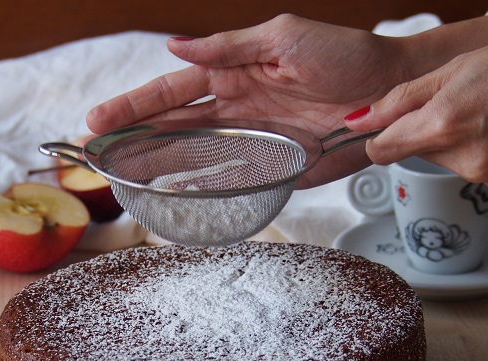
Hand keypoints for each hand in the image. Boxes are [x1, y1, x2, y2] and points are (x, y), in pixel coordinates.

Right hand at [87, 14, 410, 186]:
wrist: (391, 94)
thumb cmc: (344, 56)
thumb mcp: (284, 38)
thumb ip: (230, 47)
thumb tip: (176, 46)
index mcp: (234, 71)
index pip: (173, 90)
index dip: (135, 104)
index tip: (99, 118)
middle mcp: (235, 107)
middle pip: (173, 126)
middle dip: (133, 137)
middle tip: (96, 152)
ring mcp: (251, 139)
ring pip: (192, 154)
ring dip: (156, 165)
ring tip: (121, 175)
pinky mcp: (272, 167)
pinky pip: (229, 180)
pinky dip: (200, 188)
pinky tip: (173, 195)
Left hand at [345, 18, 487, 194]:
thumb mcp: (458, 67)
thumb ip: (402, 99)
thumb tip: (359, 120)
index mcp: (445, 126)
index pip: (382, 151)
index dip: (384, 136)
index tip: (391, 127)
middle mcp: (468, 161)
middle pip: (424, 155)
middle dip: (436, 133)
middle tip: (471, 102)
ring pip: (459, 165)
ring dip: (469, 144)